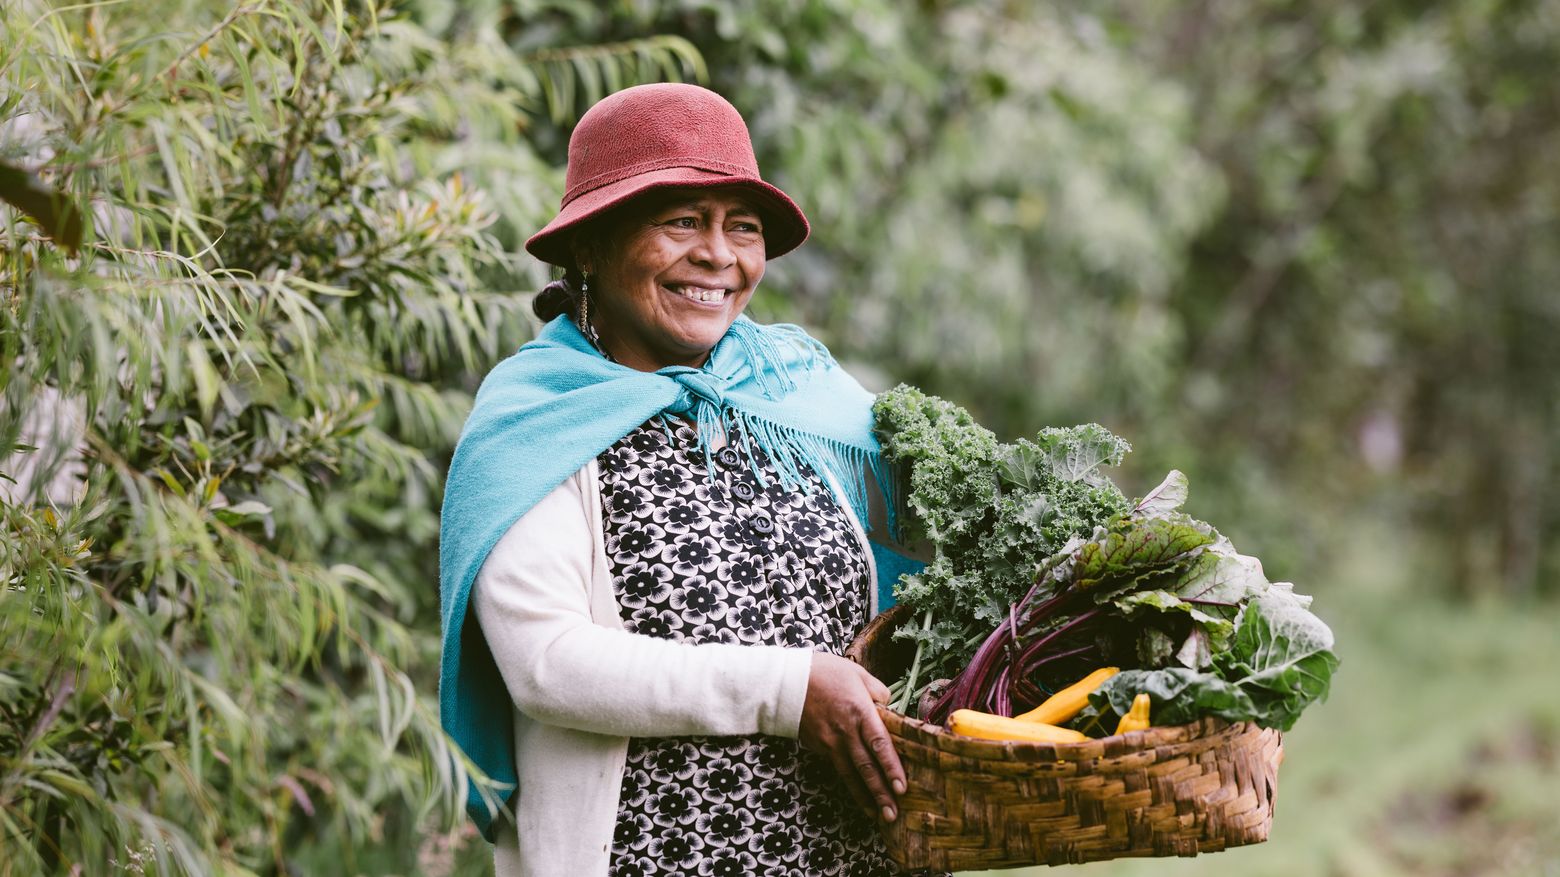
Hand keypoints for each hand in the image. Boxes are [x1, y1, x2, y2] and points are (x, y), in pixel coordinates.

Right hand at [797, 652, 906, 822]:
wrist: (784, 681)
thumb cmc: (823, 672)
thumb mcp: (857, 672)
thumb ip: (878, 691)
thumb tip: (888, 708)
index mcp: (859, 711)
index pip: (879, 744)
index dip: (891, 767)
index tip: (902, 787)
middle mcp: (845, 731)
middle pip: (866, 767)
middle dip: (881, 793)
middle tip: (893, 814)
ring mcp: (829, 742)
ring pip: (850, 774)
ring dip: (865, 796)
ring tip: (878, 815)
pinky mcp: (817, 747)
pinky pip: (837, 767)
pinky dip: (849, 784)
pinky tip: (859, 795)